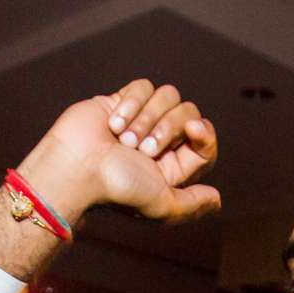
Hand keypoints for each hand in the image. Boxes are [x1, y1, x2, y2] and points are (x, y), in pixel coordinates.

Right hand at [14, 79, 220, 232]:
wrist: (76, 168)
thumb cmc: (117, 189)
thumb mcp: (162, 205)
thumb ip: (191, 205)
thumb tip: (217, 199)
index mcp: (172, 167)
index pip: (204, 141)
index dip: (204, 132)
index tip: (193, 130)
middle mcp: (159, 143)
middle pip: (188, 112)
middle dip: (168, 127)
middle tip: (143, 149)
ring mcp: (141, 120)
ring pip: (168, 95)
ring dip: (146, 117)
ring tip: (124, 138)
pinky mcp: (122, 102)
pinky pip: (144, 86)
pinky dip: (131, 103)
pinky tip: (113, 123)